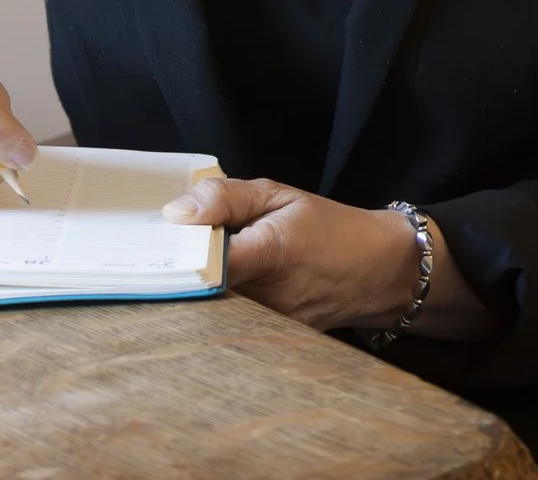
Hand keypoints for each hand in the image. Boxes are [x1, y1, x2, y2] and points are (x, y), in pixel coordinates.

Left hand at [163, 177, 421, 330]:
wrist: (380, 270)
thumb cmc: (330, 227)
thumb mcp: (281, 195)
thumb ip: (227, 198)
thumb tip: (175, 212)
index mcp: (272, 252)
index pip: (209, 266)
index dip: (178, 258)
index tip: (158, 244)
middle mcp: (271, 298)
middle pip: (203, 294)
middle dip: (180, 275)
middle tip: (162, 256)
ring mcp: (272, 327)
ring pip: (213, 313)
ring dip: (196, 292)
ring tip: (185, 271)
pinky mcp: (272, 342)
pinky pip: (229, 325)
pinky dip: (215, 308)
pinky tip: (210, 291)